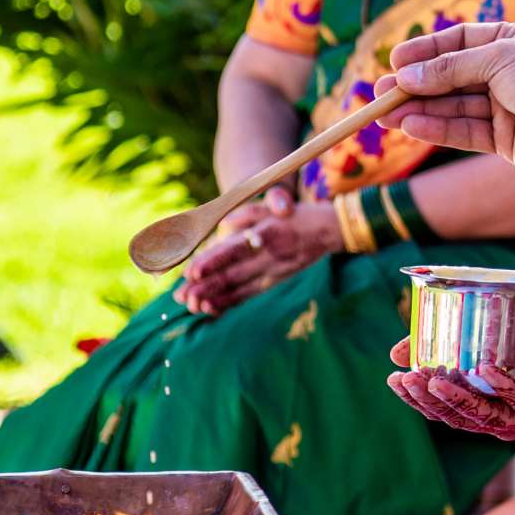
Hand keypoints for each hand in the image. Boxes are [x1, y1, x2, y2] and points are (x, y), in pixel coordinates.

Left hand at [175, 188, 335, 313]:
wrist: (332, 229)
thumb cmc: (298, 214)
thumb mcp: (274, 206)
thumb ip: (247, 213)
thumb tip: (224, 225)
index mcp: (266, 233)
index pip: (234, 250)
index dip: (211, 262)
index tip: (191, 273)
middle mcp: (270, 255)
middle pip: (233, 273)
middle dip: (205, 286)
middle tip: (182, 296)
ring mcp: (275, 270)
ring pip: (240, 287)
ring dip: (214, 298)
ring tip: (192, 305)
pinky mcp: (277, 280)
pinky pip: (251, 294)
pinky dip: (231, 302)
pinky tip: (213, 308)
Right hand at [377, 22, 514, 181]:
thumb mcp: (499, 60)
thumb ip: (451, 68)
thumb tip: (406, 76)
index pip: (460, 42)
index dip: (427, 51)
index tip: (395, 61)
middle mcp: (510, 73)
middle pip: (452, 77)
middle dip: (416, 85)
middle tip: (378, 92)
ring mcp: (508, 108)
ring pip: (454, 107)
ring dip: (418, 109)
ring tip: (382, 112)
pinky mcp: (507, 142)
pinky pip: (465, 132)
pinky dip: (437, 129)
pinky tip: (410, 125)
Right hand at [385, 292, 514, 440]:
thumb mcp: (487, 333)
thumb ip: (446, 343)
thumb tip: (395, 353)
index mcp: (492, 408)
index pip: (447, 414)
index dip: (418, 401)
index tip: (394, 379)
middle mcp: (511, 420)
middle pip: (461, 420)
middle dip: (429, 401)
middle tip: (406, 377)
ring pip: (486, 417)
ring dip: (457, 397)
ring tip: (431, 376)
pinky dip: (501, 386)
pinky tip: (483, 369)